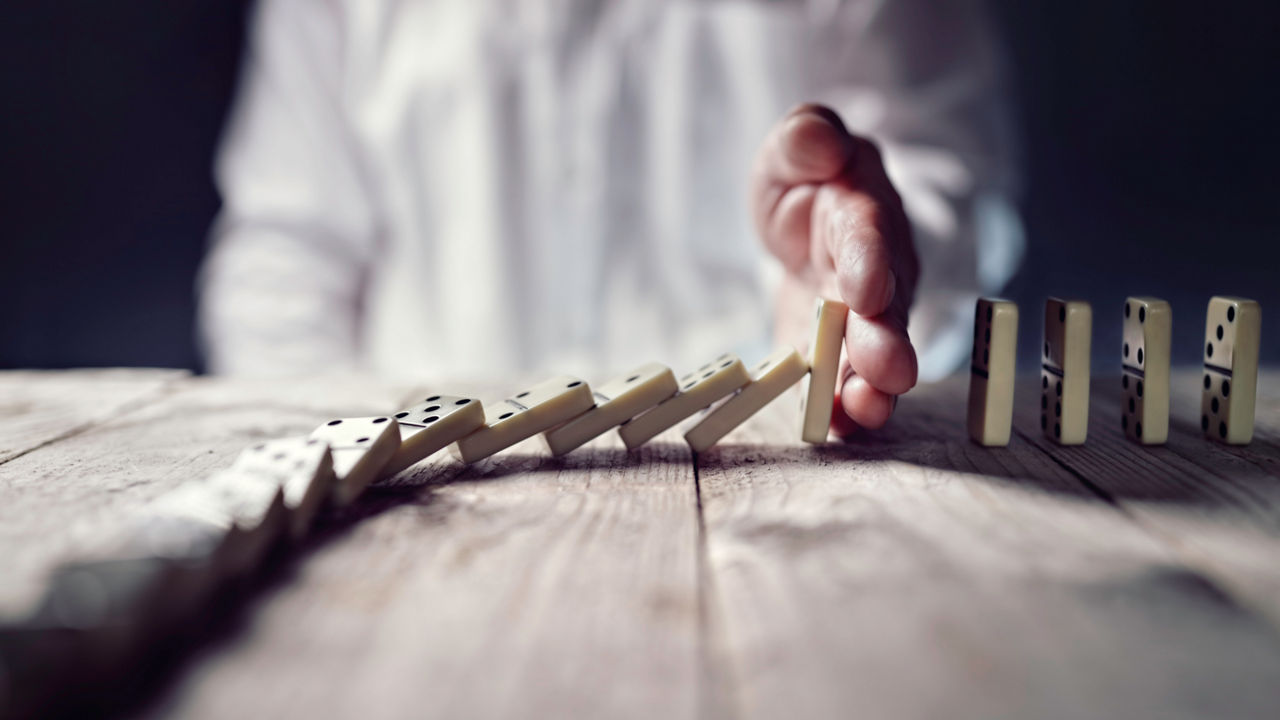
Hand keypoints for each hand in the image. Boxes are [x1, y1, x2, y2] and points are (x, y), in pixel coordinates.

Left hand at [752, 104, 919, 434]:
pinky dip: (841, 410)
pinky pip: (842, 383)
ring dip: (870, 387)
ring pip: (872, 355)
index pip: (868, 235)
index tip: (869, 291)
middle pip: (885, 308)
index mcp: (862, 212)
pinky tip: (838, 431)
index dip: (870, 262)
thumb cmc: (807, 181)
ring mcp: (861, 320)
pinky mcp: (835, 354)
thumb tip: (820, 138)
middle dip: (885, 341)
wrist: (810, 223)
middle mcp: (875, 272)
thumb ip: (805, 138)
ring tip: (868, 413)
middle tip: (889, 373)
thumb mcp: (795, 147)